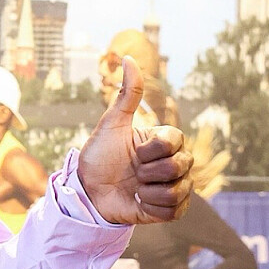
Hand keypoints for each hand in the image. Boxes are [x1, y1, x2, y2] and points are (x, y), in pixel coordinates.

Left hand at [77, 56, 193, 223]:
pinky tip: (140, 201)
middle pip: (179, 165)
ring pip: (179, 189)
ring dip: (149, 190)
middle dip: (147, 170)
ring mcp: (176, 186)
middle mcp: (175, 162)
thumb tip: (128, 58)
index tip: (134, 152)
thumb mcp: (111, 123)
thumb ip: (127, 94)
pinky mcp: (173, 210)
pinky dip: (152, 206)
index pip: (175, 140)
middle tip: (132, 171)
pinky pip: (174, 209)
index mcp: (165, 141)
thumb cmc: (100, 154)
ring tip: (136, 187)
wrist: (89, 190)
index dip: (151, 149)